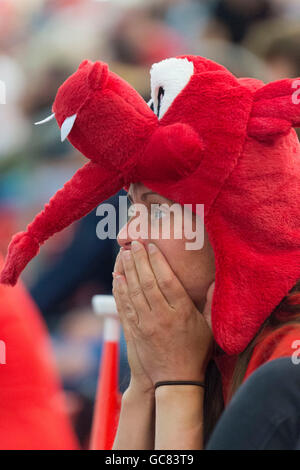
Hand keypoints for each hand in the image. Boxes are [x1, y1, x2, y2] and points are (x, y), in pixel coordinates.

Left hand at [113, 241, 213, 384]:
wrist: (174, 380)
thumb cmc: (194, 351)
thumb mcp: (209, 328)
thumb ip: (212, 304)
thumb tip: (215, 281)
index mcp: (182, 313)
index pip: (168, 280)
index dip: (158, 261)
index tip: (151, 245)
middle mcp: (162, 317)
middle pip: (148, 282)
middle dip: (140, 259)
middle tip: (134, 242)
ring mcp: (146, 325)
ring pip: (134, 292)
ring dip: (128, 270)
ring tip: (124, 253)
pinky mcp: (135, 332)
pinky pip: (125, 307)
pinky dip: (120, 290)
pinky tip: (118, 276)